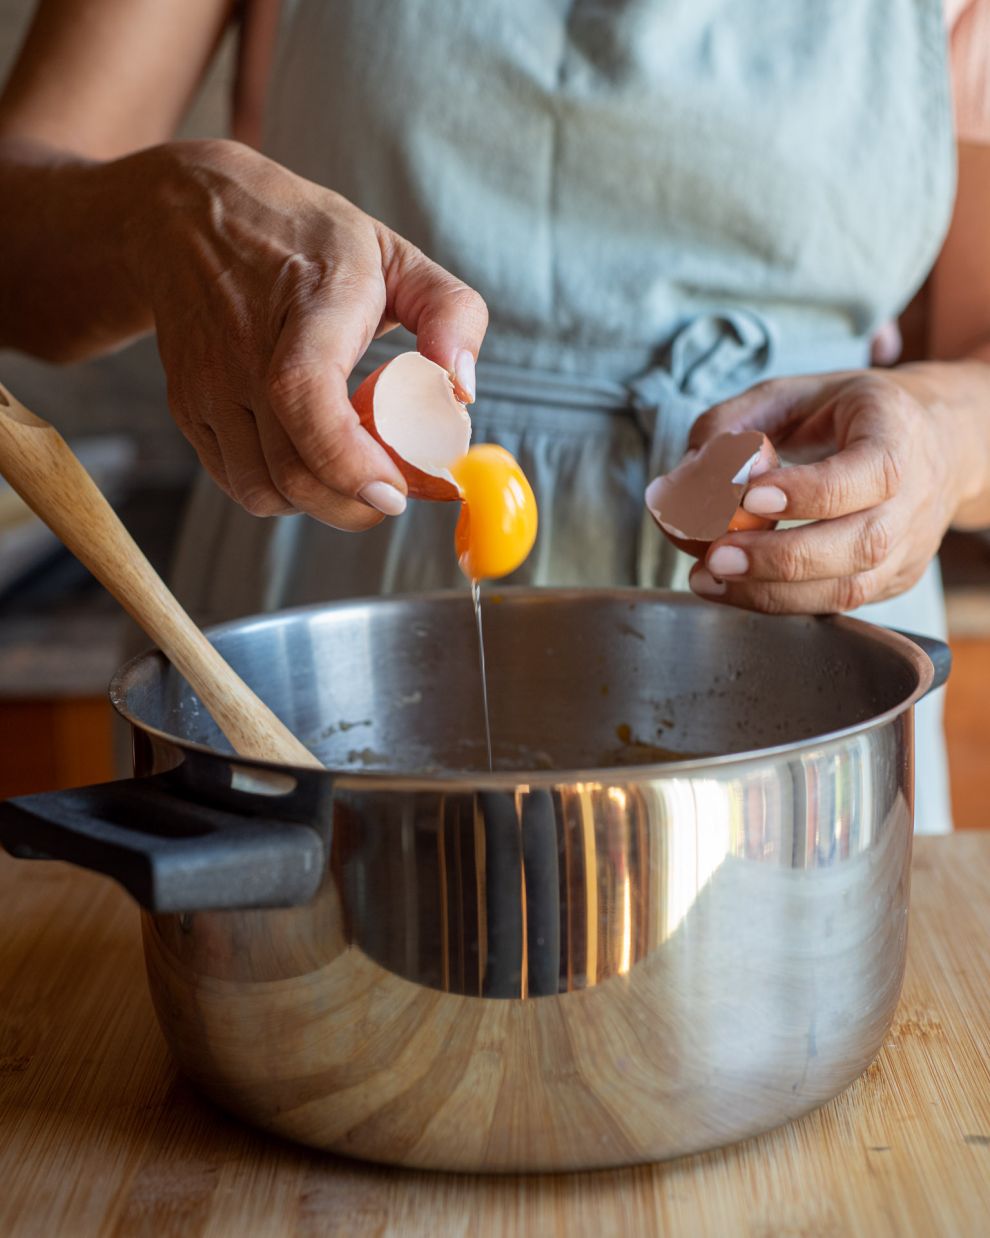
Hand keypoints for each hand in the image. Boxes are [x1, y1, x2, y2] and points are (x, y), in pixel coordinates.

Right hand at [125, 140, 487, 527]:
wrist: (186, 215)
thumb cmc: (304, 237)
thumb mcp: (393, 252)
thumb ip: (451, 313)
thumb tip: (464, 390)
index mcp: (308, 304)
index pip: (306, 395)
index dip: (350, 462)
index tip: (396, 489)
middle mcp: (245, 349)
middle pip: (292, 470)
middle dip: (355, 506)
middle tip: (393, 492)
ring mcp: (209, 384)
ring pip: (263, 491)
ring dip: (318, 503)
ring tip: (349, 473)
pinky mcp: (187, 408)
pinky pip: (236, 482)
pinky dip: (280, 492)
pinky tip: (308, 460)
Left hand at [680, 368, 981, 613]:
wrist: (937, 441)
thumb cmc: (854, 414)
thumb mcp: (795, 392)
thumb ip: (737, 422)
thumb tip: (693, 471)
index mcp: (898, 436)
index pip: (870, 473)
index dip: (809, 492)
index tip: (749, 498)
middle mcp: (915, 499)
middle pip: (862, 544)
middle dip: (780, 558)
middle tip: (715, 556)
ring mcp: (909, 547)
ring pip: (849, 589)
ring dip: (770, 592)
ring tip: (709, 578)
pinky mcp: (891, 581)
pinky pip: (837, 604)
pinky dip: (779, 601)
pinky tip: (733, 587)